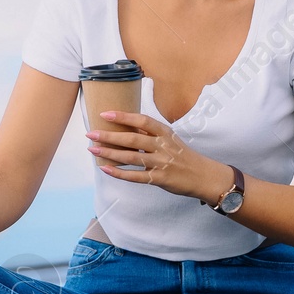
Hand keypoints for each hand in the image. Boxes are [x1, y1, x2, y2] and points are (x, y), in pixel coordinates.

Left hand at [86, 111, 230, 203]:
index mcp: (165, 133)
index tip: (104, 114)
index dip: (123, 117)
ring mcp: (161, 163)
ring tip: (93, 149)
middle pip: (132, 139)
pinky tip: (106, 169)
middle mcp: (162, 146)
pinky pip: (135, 176)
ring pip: (131, 157)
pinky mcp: (159, 179)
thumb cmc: (182, 155)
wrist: (203, 176)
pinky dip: (119, 173)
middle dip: (108, 136)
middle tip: (90, 133)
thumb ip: (150, 134)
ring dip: (109, 153)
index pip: (142, 121)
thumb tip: (125, 127)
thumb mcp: (170, 139)